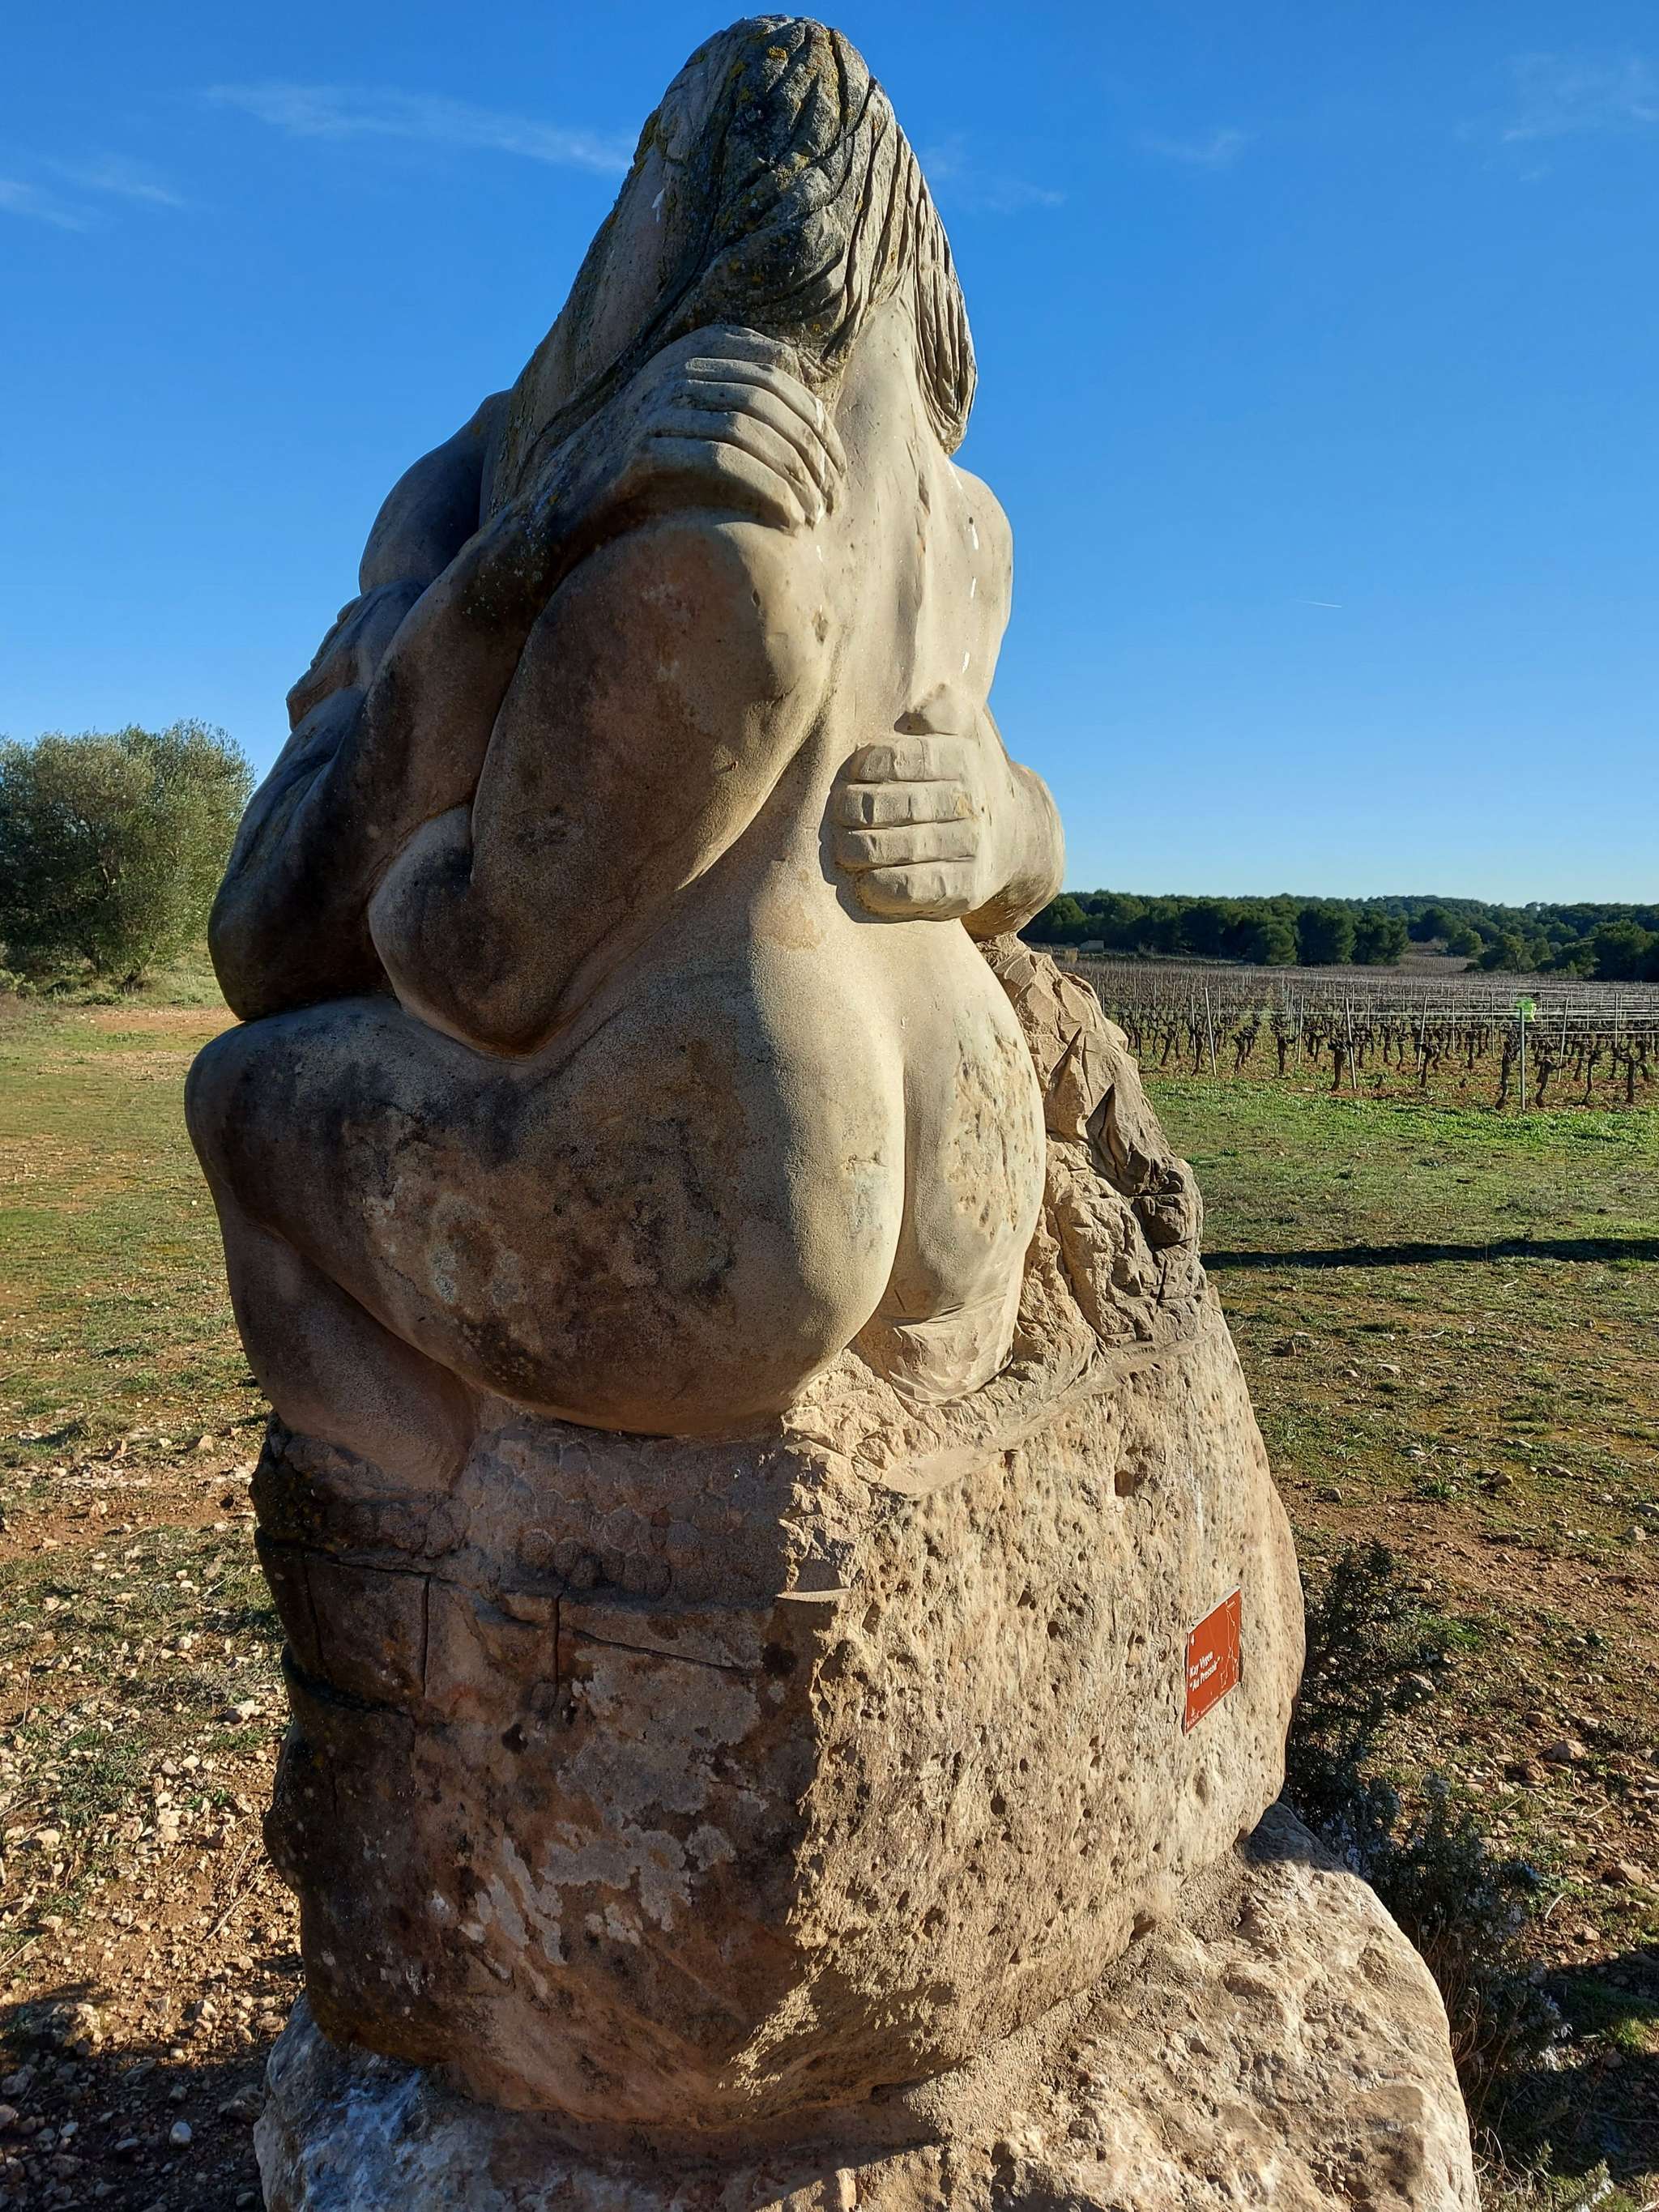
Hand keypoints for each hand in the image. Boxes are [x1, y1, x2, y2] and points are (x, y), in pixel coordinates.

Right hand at [594, 327, 845, 533]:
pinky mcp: (642, 449)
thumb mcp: (697, 412)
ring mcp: (655, 406)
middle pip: (766, 400)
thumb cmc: (647, 458)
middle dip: (809, 452)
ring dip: (791, 475)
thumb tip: (806, 375)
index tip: (838, 467)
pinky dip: (762, 488)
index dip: (816, 420)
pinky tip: (786, 517)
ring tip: (814, 515)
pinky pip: (719, 461)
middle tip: (833, 498)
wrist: (570, 494)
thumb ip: (742, 386)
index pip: (778, 373)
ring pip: (746, 428)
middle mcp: (674, 369)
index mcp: (694, 351)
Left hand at [830, 725, 1017, 920]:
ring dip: (864, 849)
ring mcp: (971, 847)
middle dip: (861, 809)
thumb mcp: (962, 734)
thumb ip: (942, 712)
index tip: (852, 774)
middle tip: (839, 814)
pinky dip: (884, 886)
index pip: (911, 756)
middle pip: (904, 804)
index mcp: (965, 758)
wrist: (1010, 838)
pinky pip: (917, 888)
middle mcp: (972, 803)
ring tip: (842, 848)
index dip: (873, 765)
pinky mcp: (966, 888)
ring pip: (906, 847)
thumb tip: (924, 702)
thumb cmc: (963, 778)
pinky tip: (864, 882)